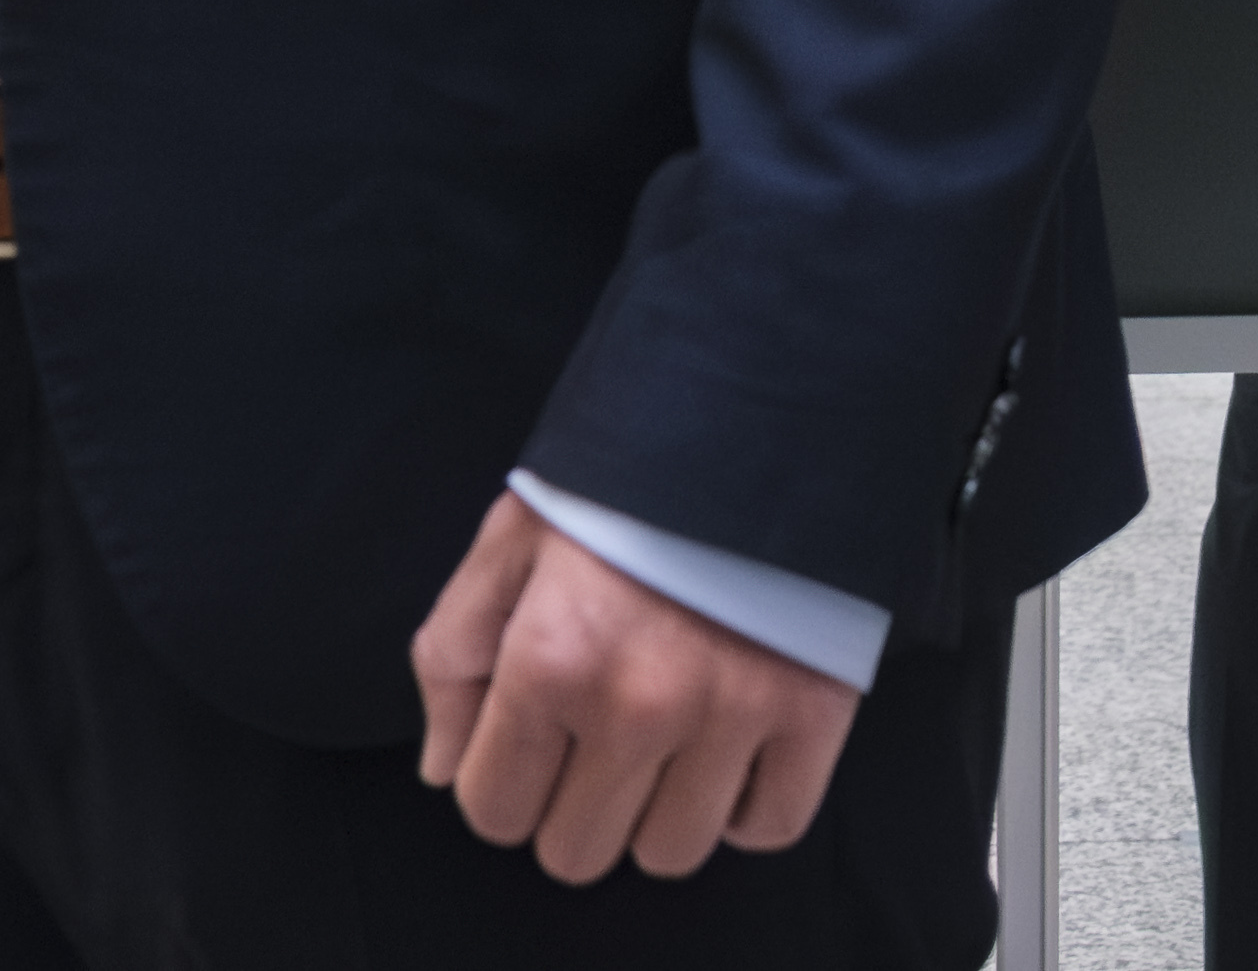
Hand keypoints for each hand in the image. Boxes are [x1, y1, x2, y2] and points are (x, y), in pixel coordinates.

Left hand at [413, 496, 860, 884]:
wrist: (766, 404)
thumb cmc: (627, 471)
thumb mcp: (512, 538)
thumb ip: (455, 652)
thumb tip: (444, 767)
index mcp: (550, 659)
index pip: (493, 810)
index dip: (500, 778)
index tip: (530, 734)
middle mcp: (637, 703)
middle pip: (576, 850)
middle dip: (571, 802)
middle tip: (595, 732)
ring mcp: (732, 714)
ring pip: (668, 853)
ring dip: (657, 809)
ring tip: (666, 735)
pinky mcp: (814, 712)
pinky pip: (767, 826)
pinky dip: (744, 805)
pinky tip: (728, 748)